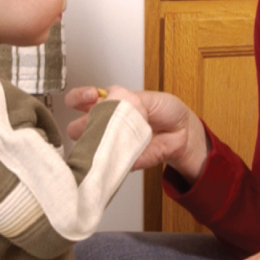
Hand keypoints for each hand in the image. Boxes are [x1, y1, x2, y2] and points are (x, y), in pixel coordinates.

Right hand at [63, 86, 209, 178]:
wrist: (183, 131)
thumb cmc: (165, 110)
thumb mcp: (148, 98)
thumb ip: (129, 101)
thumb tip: (116, 106)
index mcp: (108, 103)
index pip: (80, 100)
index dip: (79, 97)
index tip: (90, 96)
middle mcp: (104, 124)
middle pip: (76, 128)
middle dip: (82, 126)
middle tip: (97, 123)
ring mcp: (111, 144)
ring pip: (89, 148)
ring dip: (97, 142)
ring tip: (111, 137)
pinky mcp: (122, 161)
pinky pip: (111, 163)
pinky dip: (116, 158)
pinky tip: (123, 152)